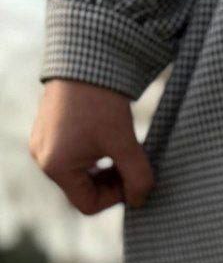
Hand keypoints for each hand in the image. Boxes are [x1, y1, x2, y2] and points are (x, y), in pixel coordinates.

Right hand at [30, 80, 154, 214]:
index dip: (115, 198)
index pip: (88, 204)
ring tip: (121, 151)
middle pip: (82, 189)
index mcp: (55, 166)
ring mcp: (42, 142)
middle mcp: (42, 157)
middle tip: (131, 166)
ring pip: (79, 173)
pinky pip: (72, 156)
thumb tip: (140, 200)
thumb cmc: (102, 103)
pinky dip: (93, 155)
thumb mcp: (125, 144)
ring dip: (103, 169)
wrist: (85, 58)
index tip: (133, 178)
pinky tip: (109, 139)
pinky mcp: (48, 130)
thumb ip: (138, 178)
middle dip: (110, 183)